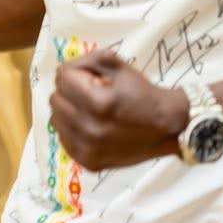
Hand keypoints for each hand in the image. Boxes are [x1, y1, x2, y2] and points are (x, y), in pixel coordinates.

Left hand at [49, 48, 188, 169]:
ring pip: (55, 119)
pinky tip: (89, 126)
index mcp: (98, 103)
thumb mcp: (120, 66)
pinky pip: (64, 139)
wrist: (168, 128)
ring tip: (89, 109)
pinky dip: (72, 129)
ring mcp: (87, 149)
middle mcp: (89, 129)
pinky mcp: (88, 162)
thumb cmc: (143, 94)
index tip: (91, 76)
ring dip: (68, 110)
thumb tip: (63, 71)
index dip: (76, 70)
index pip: (63, 77)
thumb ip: (89, 61)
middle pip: (55, 99)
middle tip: (89, 91)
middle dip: (70, 90)